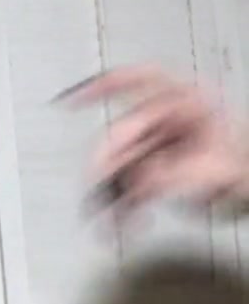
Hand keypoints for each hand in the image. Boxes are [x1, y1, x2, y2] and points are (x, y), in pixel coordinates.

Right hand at [65, 66, 248, 216]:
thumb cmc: (248, 169)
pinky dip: (124, 206)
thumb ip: (174, 173)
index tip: (71, 102)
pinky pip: (131, 186)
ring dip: (110, 194)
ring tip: (104, 221)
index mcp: (189, 101)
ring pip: (122, 166)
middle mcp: (172, 120)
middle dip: (106, 164)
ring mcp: (164, 145)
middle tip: (95, 186)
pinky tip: (122, 223)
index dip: (101, 87)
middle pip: (122, 134)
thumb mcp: (215, 169)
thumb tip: (140, 180)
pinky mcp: (160, 170)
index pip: (139, 80)